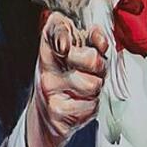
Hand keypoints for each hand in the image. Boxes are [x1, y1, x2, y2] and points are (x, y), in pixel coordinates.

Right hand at [26, 12, 109, 146]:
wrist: (47, 115)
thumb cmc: (67, 78)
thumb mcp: (76, 52)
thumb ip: (92, 39)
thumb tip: (100, 39)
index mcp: (51, 44)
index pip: (56, 31)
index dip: (63, 36)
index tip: (65, 46)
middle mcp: (46, 64)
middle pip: (91, 59)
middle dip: (100, 66)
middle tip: (93, 70)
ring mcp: (50, 88)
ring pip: (94, 85)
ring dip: (96, 88)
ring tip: (85, 88)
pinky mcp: (57, 110)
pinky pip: (91, 105)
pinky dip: (91, 106)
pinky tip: (79, 103)